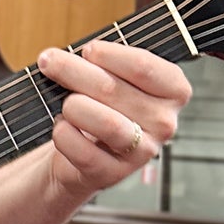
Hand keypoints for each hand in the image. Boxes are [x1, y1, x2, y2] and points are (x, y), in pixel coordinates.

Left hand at [37, 40, 190, 204]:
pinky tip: (61, 126)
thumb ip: (100, 64)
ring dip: (73, 105)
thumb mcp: (112, 78)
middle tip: (49, 61)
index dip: (109, 55)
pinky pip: (83, 150)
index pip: (143, 66)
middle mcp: (165, 122)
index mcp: (173, 91)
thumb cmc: (101, 105)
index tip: (87, 49)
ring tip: (64, 102)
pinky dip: (63, 134)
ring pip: (105, 122)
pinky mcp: (113, 173)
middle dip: (73, 71)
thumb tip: (58, 58)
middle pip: (113, 89)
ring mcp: (141, 151)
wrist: (83, 153)